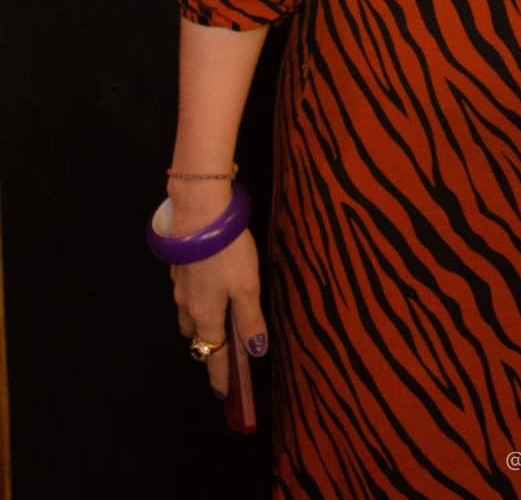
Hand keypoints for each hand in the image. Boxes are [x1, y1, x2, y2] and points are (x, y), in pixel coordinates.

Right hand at [171, 226, 266, 399]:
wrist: (198, 214)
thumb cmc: (227, 252)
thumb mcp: (247, 287)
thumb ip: (250, 319)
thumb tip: (256, 351)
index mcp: (206, 315)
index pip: (212, 353)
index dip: (219, 375)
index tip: (222, 393)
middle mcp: (188, 306)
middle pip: (197, 334)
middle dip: (208, 344)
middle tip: (222, 349)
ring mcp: (180, 285)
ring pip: (188, 313)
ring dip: (200, 321)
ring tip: (214, 319)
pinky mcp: (178, 265)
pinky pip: (185, 292)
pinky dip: (195, 297)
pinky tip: (205, 285)